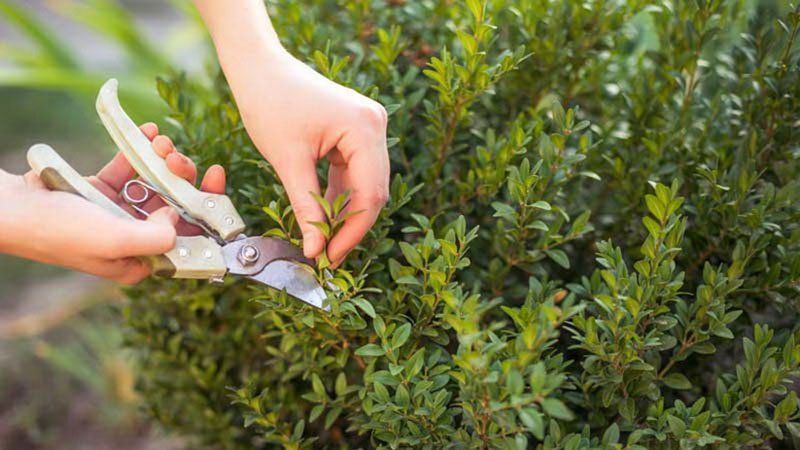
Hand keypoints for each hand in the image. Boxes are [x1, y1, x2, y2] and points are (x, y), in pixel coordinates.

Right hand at [0, 123, 225, 283]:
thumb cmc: (59, 230)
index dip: (207, 213)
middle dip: (184, 180)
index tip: (215, 183)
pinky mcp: (99, 190)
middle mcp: (131, 240)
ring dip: (162, 161)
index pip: (187, 240)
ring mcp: (116, 214)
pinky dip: (139, 150)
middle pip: (175, 208)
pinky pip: (129, 168)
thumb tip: (177, 220)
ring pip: (155, 184)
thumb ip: (156, 237)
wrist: (9, 206)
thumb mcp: (114, 240)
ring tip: (161, 141)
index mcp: (139, 262)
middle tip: (181, 159)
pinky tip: (146, 132)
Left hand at [230, 50, 389, 266]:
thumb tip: (315, 251)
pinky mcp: (356, 132)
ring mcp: (368, 127)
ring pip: (365, 185)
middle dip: (350, 226)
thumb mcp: (288, 161)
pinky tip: (323, 219)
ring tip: (323, 243)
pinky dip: (339, 196)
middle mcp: (375, 125)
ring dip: (344, 214)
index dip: (352, 232)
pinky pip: (354, 173)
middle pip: (373, 191)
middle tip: (327, 257)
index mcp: (364, 128)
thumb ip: (306, 208)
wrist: (258, 67)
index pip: (369, 193)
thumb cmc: (269, 103)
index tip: (330, 259)